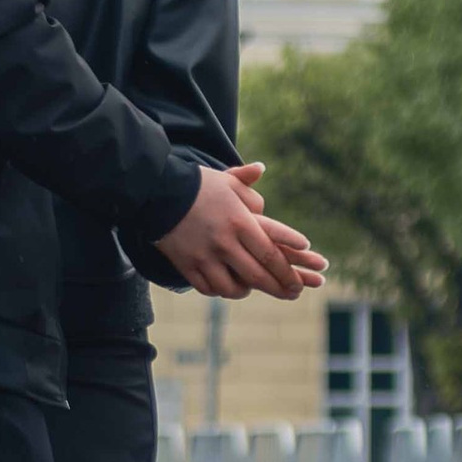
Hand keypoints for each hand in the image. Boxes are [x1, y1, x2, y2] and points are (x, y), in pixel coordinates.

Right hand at [157, 163, 329, 302]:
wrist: (156, 193)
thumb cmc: (196, 185)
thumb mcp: (225, 179)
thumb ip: (247, 181)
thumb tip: (261, 168)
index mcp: (239, 222)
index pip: (270, 251)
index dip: (289, 265)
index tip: (305, 273)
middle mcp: (225, 243)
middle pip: (258, 275)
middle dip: (280, 286)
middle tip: (294, 292)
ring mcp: (205, 257)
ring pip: (234, 287)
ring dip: (249, 291)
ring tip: (256, 288)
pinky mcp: (187, 266)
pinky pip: (210, 288)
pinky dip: (222, 290)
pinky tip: (229, 287)